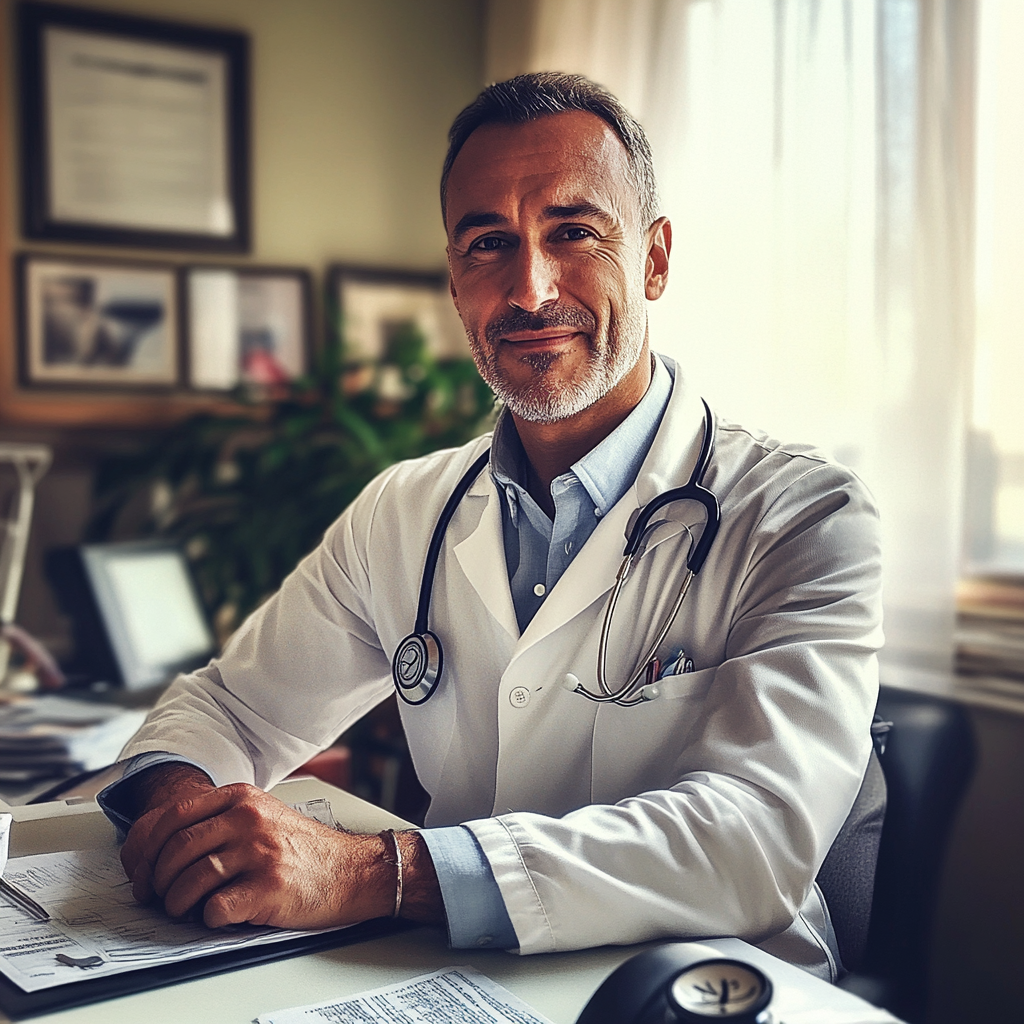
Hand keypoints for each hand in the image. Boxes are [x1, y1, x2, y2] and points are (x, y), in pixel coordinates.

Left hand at [120, 770, 443, 929]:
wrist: (350, 870)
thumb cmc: (302, 849)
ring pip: (189, 881)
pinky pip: (215, 909)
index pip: (173, 815)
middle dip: (157, 881)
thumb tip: (160, 846)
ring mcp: (259, 852)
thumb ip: (219, 819)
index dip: (145, 847)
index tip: (141, 871)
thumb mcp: (261, 815)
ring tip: (186, 910)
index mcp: (241, 798)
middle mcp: (249, 819)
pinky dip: (208, 919)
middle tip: (158, 897)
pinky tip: (220, 915)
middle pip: (176, 850)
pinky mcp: (268, 888)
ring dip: (177, 904)